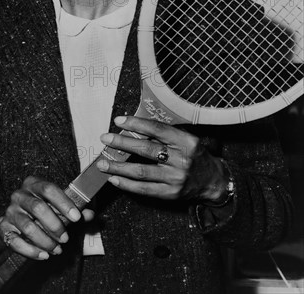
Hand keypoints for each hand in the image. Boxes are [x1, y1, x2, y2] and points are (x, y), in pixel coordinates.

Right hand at [0, 176, 93, 260]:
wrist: (15, 221)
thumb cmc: (41, 211)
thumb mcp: (58, 207)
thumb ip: (74, 210)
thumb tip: (90, 214)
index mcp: (34, 184)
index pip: (49, 189)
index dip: (64, 203)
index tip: (77, 218)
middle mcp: (19, 195)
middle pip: (38, 208)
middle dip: (55, 226)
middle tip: (66, 238)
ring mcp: (10, 211)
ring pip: (28, 226)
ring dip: (45, 241)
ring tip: (57, 250)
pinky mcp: (3, 228)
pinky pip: (16, 241)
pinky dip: (32, 251)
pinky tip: (44, 255)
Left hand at [97, 116, 226, 202]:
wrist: (214, 181)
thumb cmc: (195, 155)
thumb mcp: (187, 139)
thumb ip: (165, 134)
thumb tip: (134, 126)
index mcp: (186, 142)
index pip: (157, 129)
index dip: (136, 124)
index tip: (119, 121)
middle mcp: (182, 160)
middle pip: (146, 149)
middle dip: (122, 143)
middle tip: (105, 138)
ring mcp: (176, 178)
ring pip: (141, 171)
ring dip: (119, 167)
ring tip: (102, 163)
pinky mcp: (171, 194)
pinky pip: (144, 189)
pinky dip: (127, 184)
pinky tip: (114, 178)